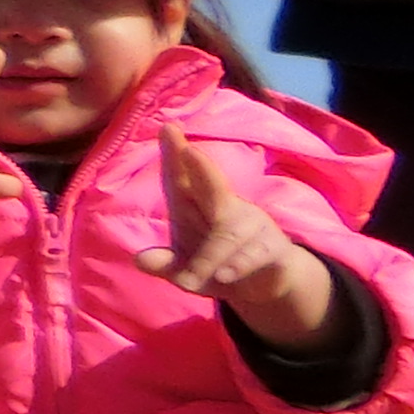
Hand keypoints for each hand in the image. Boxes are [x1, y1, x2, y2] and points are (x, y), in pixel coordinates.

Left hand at [138, 124, 341, 348]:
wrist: (263, 286)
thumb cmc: (215, 265)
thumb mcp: (185, 270)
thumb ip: (166, 265)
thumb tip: (140, 259)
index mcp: (198, 207)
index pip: (182, 180)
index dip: (175, 155)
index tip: (167, 127)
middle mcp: (226, 208)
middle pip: (213, 186)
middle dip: (201, 169)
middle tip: (188, 151)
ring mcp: (252, 224)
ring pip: (228, 234)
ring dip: (208, 258)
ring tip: (188, 281)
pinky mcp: (273, 247)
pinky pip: (256, 253)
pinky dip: (239, 264)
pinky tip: (224, 274)